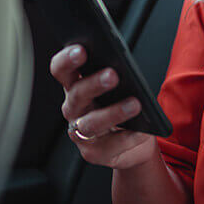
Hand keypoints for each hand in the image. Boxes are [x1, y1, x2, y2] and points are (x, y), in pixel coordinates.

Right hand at [50, 44, 157, 169]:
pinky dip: (128, 137)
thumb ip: (117, 71)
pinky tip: (142, 130)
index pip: (62, 70)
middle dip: (93, 83)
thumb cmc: (123, 102)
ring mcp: (79, 132)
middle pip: (77, 94)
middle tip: (113, 75)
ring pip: (91, 123)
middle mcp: (73, 108)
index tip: (81, 50)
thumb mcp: (121, 84)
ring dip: (113, 112)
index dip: (67, 60)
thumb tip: (125, 64)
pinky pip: (109, 146)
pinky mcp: (92, 153)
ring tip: (134, 104)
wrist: (134, 139)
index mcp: (75, 85)